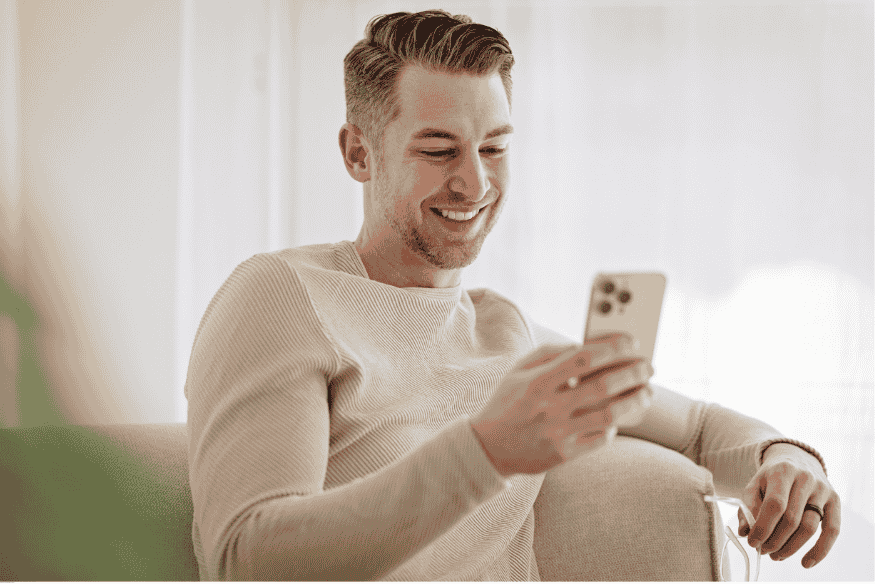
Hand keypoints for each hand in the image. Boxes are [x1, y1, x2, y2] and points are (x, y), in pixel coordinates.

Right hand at [469, 333, 653, 476]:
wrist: (488, 448)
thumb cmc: (506, 402)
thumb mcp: (518, 370)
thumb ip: (550, 353)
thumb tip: (583, 345)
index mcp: (538, 382)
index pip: (583, 358)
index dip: (613, 347)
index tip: (631, 342)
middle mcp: (550, 407)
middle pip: (603, 386)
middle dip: (633, 372)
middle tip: (647, 366)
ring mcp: (558, 433)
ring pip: (610, 415)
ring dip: (634, 400)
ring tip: (646, 391)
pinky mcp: (564, 455)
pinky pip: (600, 438)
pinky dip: (614, 426)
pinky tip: (619, 417)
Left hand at [738, 443, 840, 568]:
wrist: (797, 460)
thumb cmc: (772, 478)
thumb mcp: (755, 485)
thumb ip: (747, 507)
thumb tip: (745, 532)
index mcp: (782, 471)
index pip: (775, 504)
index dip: (763, 527)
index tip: (752, 542)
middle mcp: (805, 478)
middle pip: (791, 519)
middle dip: (774, 540)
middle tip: (763, 551)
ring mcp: (823, 490)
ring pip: (809, 528)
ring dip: (791, 548)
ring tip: (776, 556)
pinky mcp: (835, 500)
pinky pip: (832, 530)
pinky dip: (820, 550)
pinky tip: (805, 563)